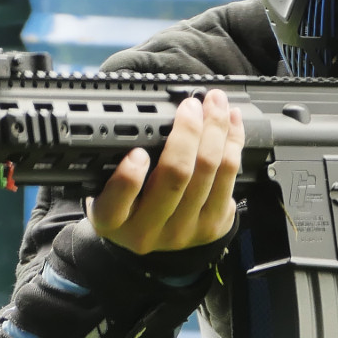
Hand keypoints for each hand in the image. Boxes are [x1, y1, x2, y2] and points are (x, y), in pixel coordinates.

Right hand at [87, 89, 243, 254]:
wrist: (154, 234)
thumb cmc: (127, 203)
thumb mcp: (105, 188)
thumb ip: (116, 162)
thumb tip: (148, 116)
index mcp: (112, 220)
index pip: (116, 201)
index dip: (130, 176)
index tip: (138, 152)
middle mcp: (148, 231)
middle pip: (176, 175)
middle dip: (188, 131)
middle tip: (191, 106)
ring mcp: (184, 231)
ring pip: (209, 171)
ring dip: (217, 129)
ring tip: (216, 104)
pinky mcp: (212, 226)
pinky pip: (230, 177)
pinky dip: (233, 143)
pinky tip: (231, 123)